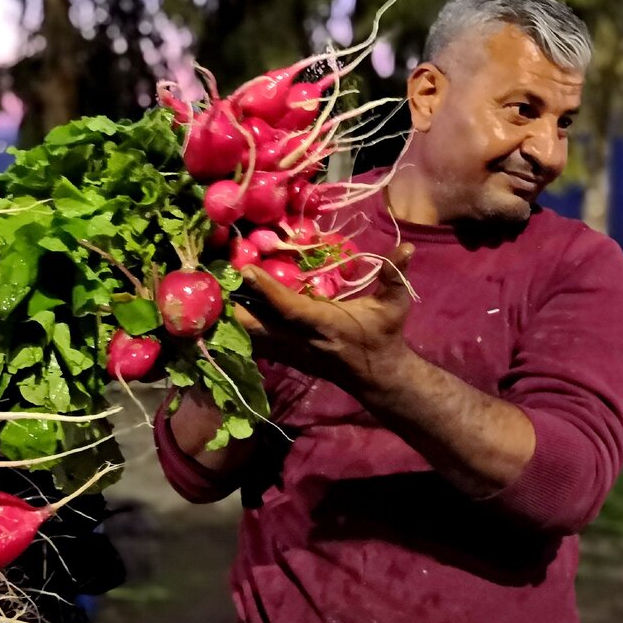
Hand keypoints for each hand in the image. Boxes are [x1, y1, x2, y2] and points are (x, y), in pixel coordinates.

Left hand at [234, 243, 416, 391]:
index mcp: (326, 325)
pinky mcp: (287, 357)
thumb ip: (395, 275)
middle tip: (217, 279)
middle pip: (258, 328)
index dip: (268, 291)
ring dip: (234, 316)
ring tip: (217, 290)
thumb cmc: (384, 335)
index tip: (248, 270)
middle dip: (236, 307)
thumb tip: (406, 248)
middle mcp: (303, 341)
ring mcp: (292, 353)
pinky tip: (230, 309)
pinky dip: (241, 327)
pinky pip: (256, 343)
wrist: (378, 375)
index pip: (291, 309)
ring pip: (252, 337)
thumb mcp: (395, 306)